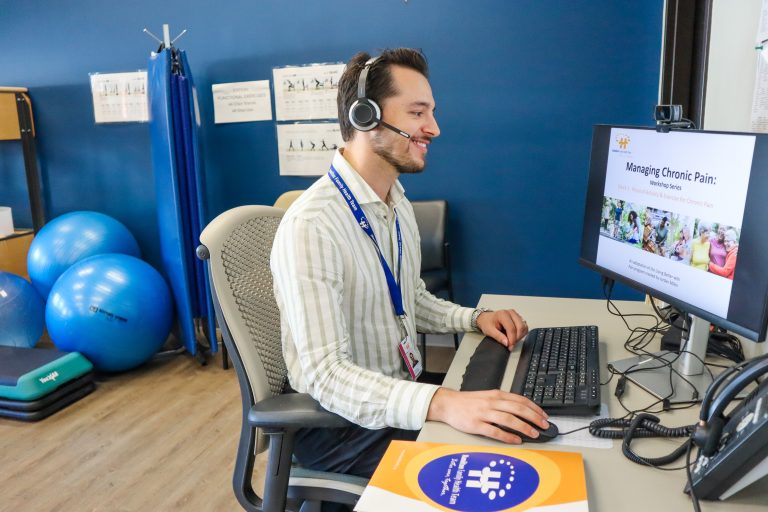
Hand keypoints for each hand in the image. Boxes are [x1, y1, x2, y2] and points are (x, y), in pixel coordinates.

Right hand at [427, 388, 548, 443]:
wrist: (448, 404)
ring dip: (524, 427)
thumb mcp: (488, 396)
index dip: (535, 408)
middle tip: (544, 425)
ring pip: (509, 419)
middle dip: (534, 417)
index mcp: (496, 395)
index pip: (520, 400)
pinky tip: (516, 440)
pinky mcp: (476, 425)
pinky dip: (508, 437)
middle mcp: (492, 402)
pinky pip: (495, 431)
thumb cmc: (468, 402)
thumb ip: (503, 402)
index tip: (544, 415)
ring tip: (534, 434)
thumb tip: (521, 410)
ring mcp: (484, 413)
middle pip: (518, 409)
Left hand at [476, 309, 527, 348]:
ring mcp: (516, 315)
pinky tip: (515, 337)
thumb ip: (498, 337)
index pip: (512, 328)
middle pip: (520, 327)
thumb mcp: (489, 331)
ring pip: (524, 327)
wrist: (486, 318)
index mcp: (503, 314)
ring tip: (512, 341)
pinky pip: (524, 327)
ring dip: (520, 336)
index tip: (510, 346)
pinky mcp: (518, 318)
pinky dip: (522, 334)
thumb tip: (507, 343)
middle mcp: (511, 313)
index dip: (512, 339)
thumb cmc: (487, 323)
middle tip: (511, 345)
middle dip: (517, 338)